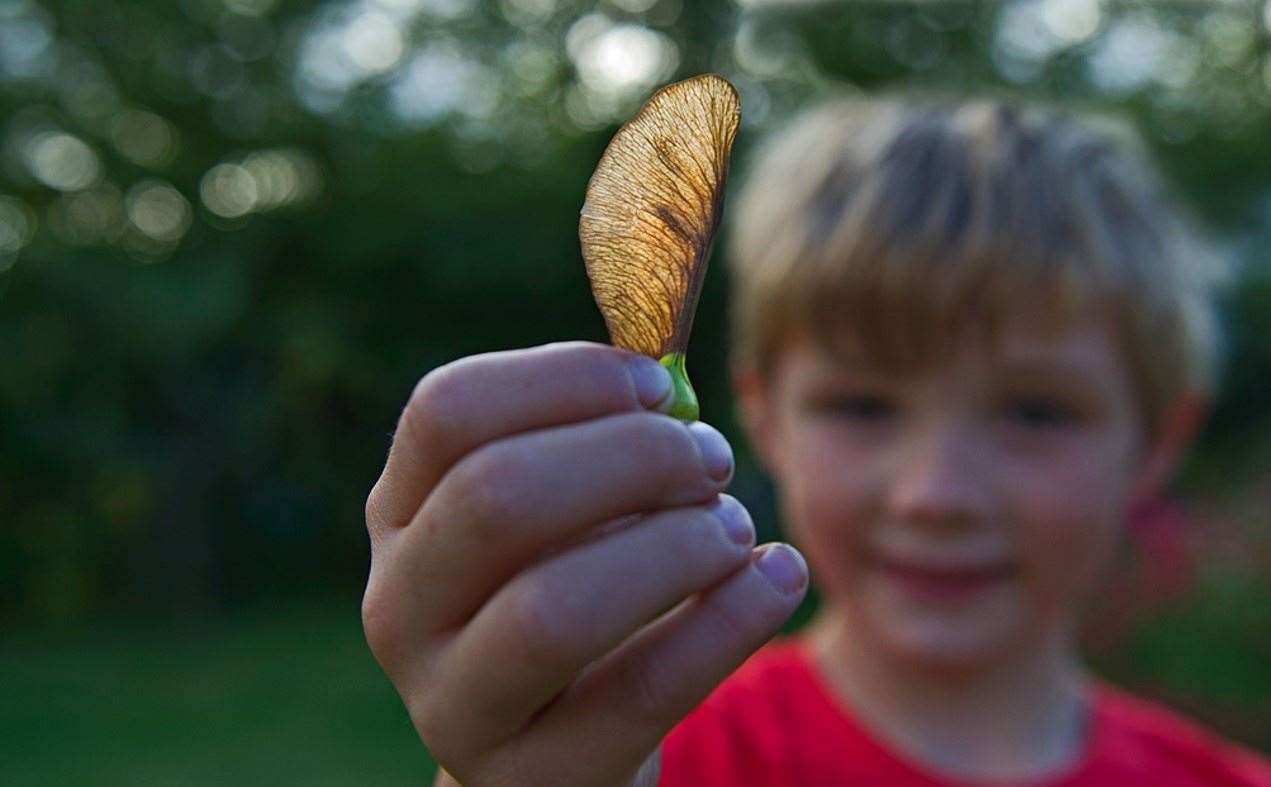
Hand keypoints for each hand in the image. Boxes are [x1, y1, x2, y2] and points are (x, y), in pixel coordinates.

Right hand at [362, 341, 808, 785]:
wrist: (562, 751)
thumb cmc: (578, 591)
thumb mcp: (565, 514)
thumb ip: (599, 441)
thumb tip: (670, 377)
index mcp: (401, 515)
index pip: (448, 412)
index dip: (565, 380)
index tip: (659, 386)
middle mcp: (400, 608)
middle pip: (496, 496)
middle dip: (631, 458)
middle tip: (711, 458)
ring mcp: (452, 705)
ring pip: (552, 609)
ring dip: (673, 546)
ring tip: (735, 529)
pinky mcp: (533, 779)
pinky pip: (641, 693)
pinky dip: (729, 621)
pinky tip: (778, 576)